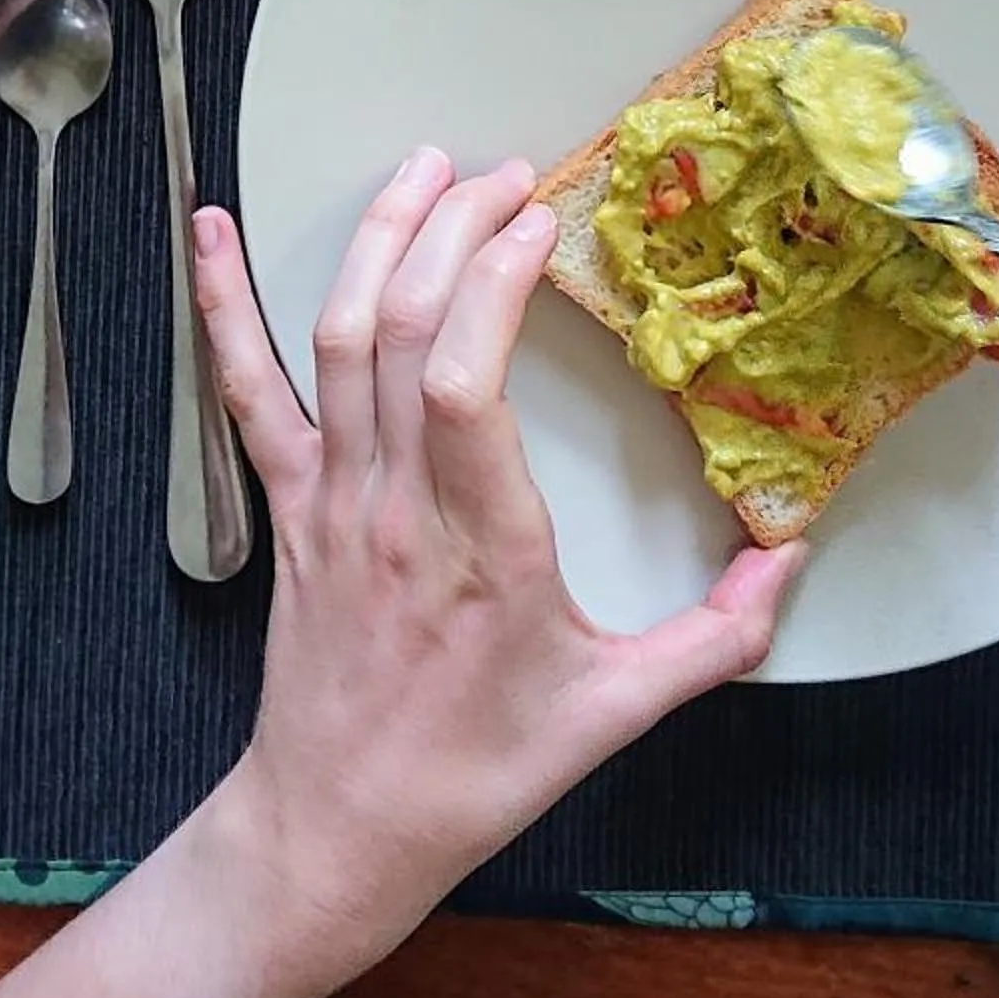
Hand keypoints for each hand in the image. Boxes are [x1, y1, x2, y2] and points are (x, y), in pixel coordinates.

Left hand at [189, 149, 804, 997]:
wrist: (335, 831)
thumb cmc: (474, 776)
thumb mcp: (613, 715)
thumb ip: (713, 638)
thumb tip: (790, 558)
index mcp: (481, 546)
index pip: (467, 383)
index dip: (494, 283)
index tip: (541, 219)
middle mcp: (396, 506)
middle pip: (401, 331)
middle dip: (449, 230)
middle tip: (506, 173)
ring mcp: (331, 498)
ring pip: (335, 340)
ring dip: (372, 238)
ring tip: (420, 166)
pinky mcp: (288, 505)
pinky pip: (249, 389)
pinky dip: (223, 302)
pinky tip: (207, 228)